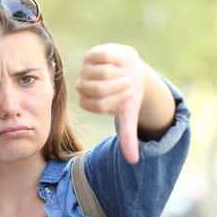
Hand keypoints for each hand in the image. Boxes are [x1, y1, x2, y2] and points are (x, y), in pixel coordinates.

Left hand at [76, 44, 144, 163]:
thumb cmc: (128, 94)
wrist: (131, 70)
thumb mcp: (128, 115)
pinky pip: (102, 55)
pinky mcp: (91, 55)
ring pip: (100, 72)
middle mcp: (82, 87)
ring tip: (124, 72)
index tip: (128, 95)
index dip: (117, 99)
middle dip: (118, 86)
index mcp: (88, 102)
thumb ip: (128, 136)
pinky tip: (119, 61)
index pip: (99, 104)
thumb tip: (134, 161)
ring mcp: (85, 70)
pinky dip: (115, 59)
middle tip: (128, 82)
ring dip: (118, 73)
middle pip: (98, 88)